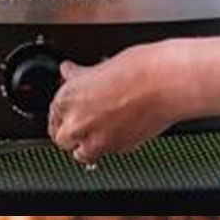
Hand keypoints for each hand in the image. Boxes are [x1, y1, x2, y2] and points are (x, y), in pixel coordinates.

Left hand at [45, 45, 187, 164]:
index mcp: (67, 97)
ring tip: (104, 130)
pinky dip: (111, 146)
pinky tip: (121, 130)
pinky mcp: (117, 150)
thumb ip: (81, 76)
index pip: (54, 115)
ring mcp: (95, 140)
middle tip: (88, 122)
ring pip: (82, 154)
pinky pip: (107, 154)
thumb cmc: (139, 70)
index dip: (65, 114)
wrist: (165, 83)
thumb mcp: (101, 65)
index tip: (74, 111)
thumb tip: (70, 72)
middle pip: (62, 139)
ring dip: (89, 145)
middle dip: (73, 133)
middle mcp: (76, 123)